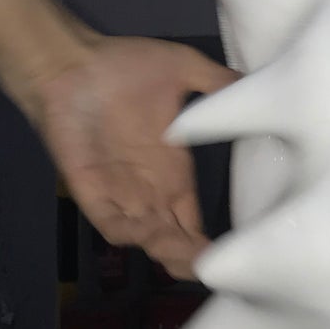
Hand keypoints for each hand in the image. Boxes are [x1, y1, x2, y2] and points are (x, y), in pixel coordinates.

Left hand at [21, 36, 236, 278]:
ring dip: (169, 252)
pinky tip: (152, 229)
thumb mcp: (182, 67)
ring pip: (150, 242)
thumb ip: (219, 81)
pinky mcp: (92, 194)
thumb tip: (260, 86)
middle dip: (194, 259)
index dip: (212, 243)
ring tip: (190, 254)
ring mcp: (121, 195)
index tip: (240, 251)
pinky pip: (113, 227)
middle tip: (215, 265)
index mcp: (173, 172)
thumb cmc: (122, 66)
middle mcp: (150, 191)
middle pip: (176, 242)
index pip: (194, 221)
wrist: (69, 62)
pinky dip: (133, 235)